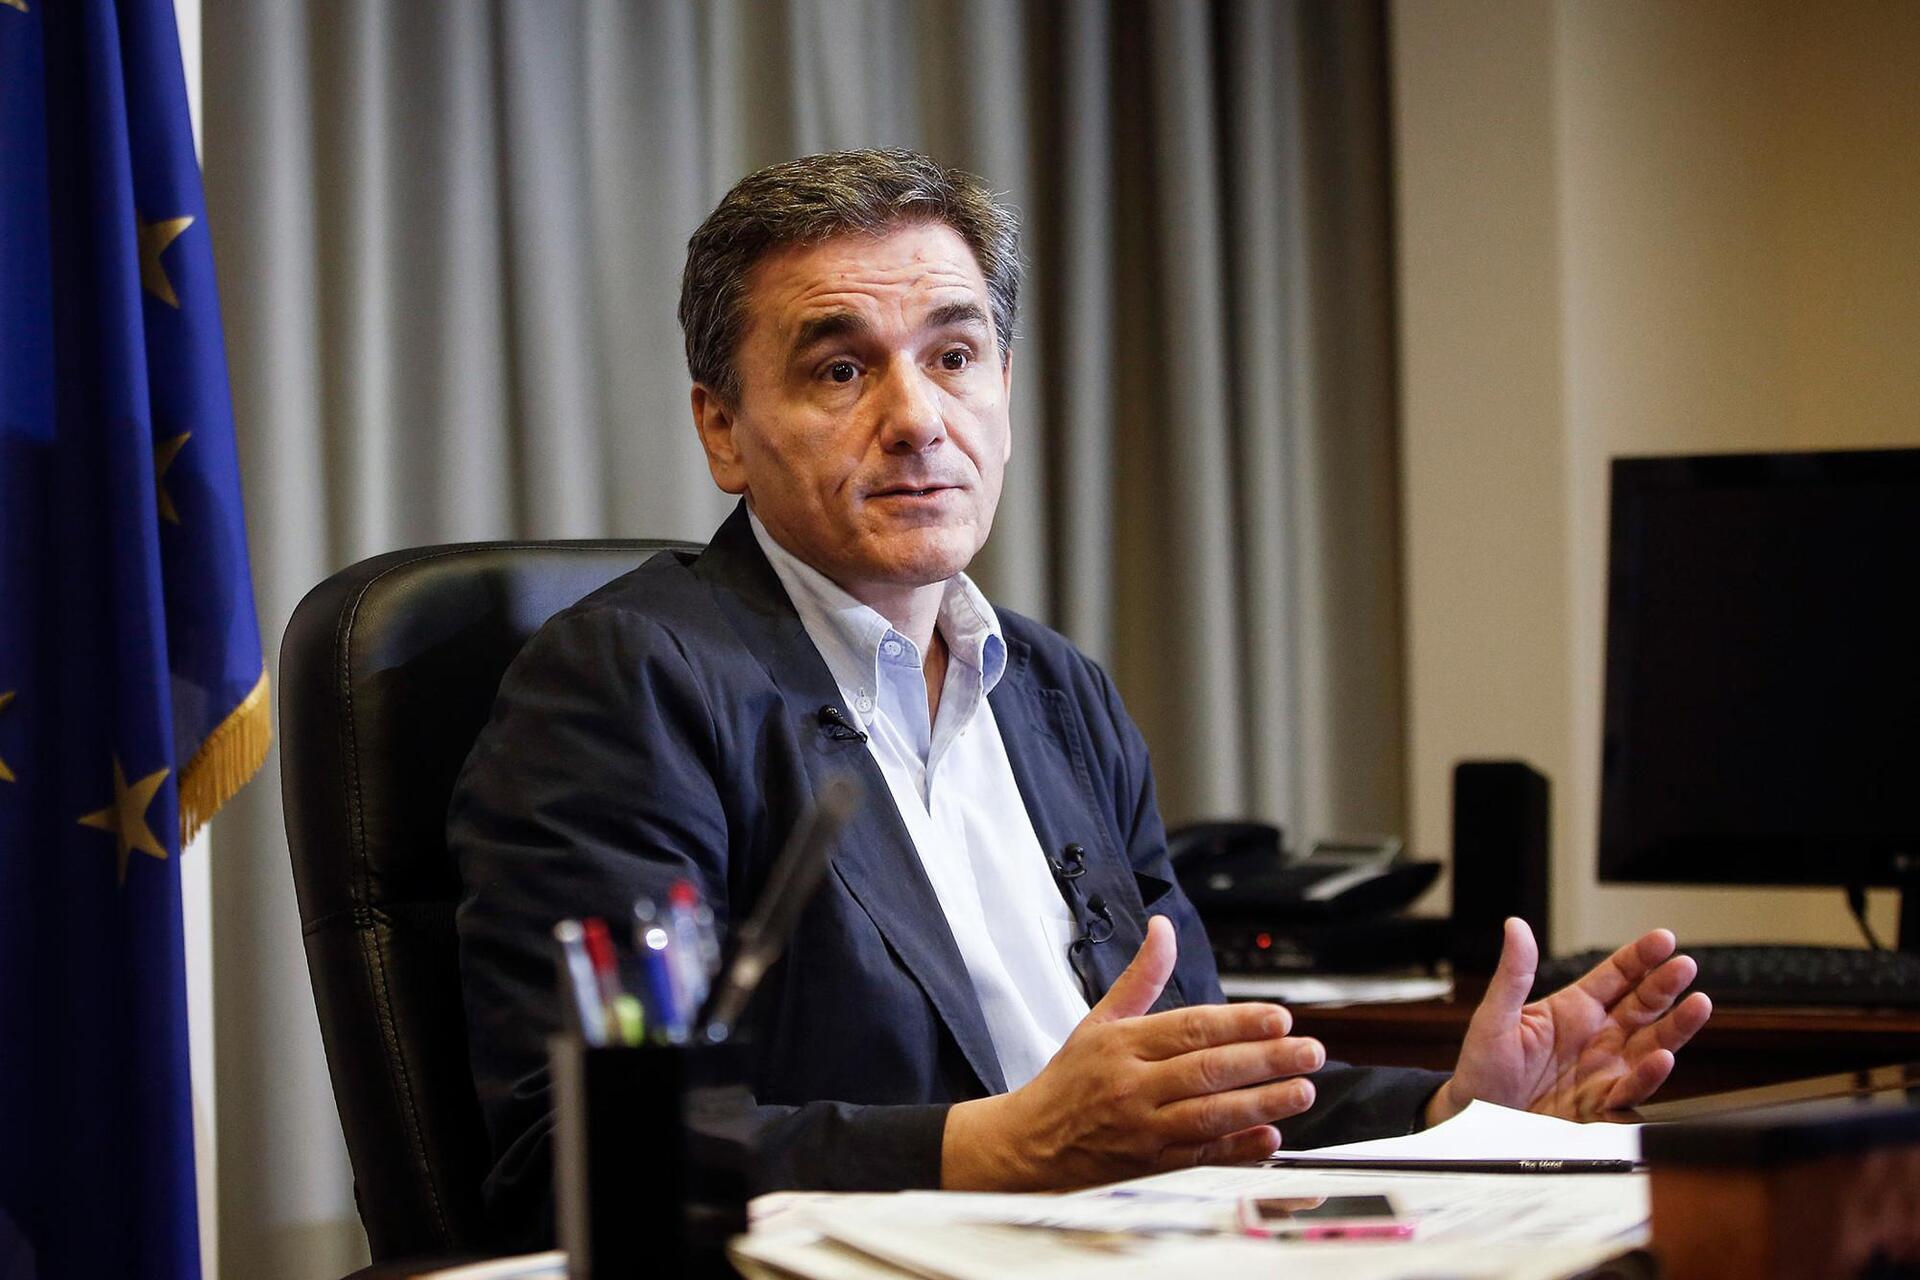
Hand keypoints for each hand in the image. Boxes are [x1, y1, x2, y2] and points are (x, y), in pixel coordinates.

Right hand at [941, 916, 1323, 1190]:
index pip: (1190, 1028)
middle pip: (1207, 1070)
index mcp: (1122, 1043)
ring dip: (1261, 1103)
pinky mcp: (1148, 1167)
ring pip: (1209, 1115)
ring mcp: (1140, 1129)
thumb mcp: (1099, 1020)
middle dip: (1265, 1061)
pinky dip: (1236, 1149)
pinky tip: (1269, 1139)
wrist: (1027, 1144)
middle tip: (1310, 1051)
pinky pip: (1199, 1157)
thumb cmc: (1069, 1080)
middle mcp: (1131, 1085)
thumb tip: (1163, 928)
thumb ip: (1141, 977)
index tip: (1280, 1018)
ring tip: (1302, 1090)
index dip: (1239, 1023)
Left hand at [1428, 918, 1712, 1125]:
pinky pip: (1632, 1088)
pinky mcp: (1603, 1105)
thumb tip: (1515, 926)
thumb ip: (1513, 973)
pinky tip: (1662, 1059)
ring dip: (1676, 1026)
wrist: (1477, 1118)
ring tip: (1698, 1005)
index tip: (1665, 939)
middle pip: (1642, 1006)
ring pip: (1652, 1044)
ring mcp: (1604, 1070)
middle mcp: (1597, 1037)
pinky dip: (1649, 1075)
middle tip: (1686, 966)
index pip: (1616, 976)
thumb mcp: (1494, 1016)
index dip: (1641, 957)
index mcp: (1572, 1010)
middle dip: (1666, 985)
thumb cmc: (1483, 1066)